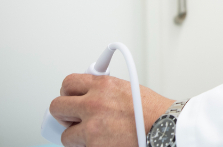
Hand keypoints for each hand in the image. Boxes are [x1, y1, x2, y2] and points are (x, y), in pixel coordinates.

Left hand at [49, 73, 173, 146]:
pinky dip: (87, 146)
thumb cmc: (151, 110)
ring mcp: (91, 127)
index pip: (68, 83)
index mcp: (102, 85)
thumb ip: (104, 89)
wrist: (164, 127)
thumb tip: (90, 93)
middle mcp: (93, 103)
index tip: (70, 97)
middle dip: (63, 113)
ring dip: (75, 134)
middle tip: (72, 117)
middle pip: (57, 106)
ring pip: (66, 134)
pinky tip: (101, 142)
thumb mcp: (127, 87)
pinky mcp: (93, 145)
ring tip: (91, 134)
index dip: (67, 92)